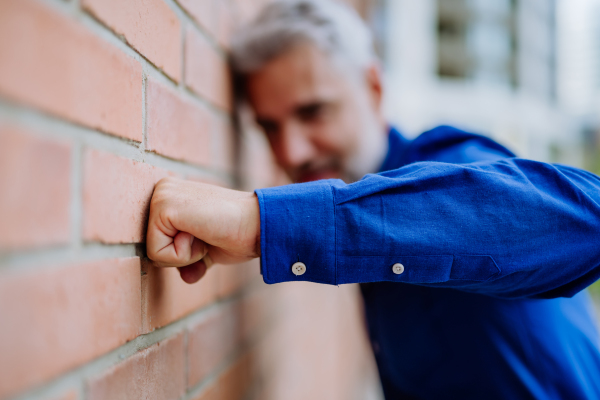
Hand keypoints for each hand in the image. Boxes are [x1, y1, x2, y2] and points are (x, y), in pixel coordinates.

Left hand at [146, 177, 260, 283]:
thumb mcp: (206, 246)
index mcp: (170, 196)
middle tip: (209, 235)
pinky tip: (203, 233)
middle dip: (183, 255)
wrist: (259, 224)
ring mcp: (161, 195)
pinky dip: (184, 255)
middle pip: (152, 248)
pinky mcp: (163, 207)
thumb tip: (187, 276)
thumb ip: (190, 258)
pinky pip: (159, 253)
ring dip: (185, 254)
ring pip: (153, 252)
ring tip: (207, 233)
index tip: (209, 236)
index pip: (158, 243)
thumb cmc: (238, 233)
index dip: (185, 253)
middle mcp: (162, 190)